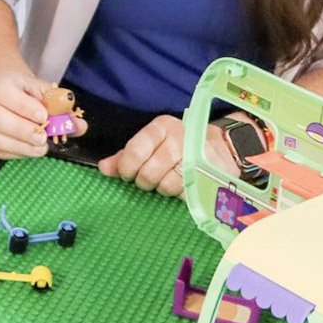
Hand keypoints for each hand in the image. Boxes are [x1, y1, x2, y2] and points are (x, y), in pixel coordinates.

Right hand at [0, 71, 87, 159]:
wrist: (7, 95)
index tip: (43, 116)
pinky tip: (32, 150)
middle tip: (42, 137)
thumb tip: (78, 125)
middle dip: (22, 130)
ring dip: (22, 146)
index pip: (6, 95)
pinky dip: (18, 153)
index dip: (25, 107)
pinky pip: (1, 151)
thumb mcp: (43, 90)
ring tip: (41, 148)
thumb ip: (61, 105)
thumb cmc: (26, 92)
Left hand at [98, 115, 239, 195]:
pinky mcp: (207, 176)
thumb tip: (103, 167)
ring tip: (167, 178)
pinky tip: (181, 184)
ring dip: (162, 187)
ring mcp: (195, 158)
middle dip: (144, 180)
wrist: (219, 148)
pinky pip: (182, 194)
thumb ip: (125, 155)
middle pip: (147, 173)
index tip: (126, 173)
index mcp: (162, 127)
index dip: (125, 167)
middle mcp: (179, 139)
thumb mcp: (151, 142)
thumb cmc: (176, 145)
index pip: (134, 151)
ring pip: (164, 186)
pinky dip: (178, 193)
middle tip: (149, 177)